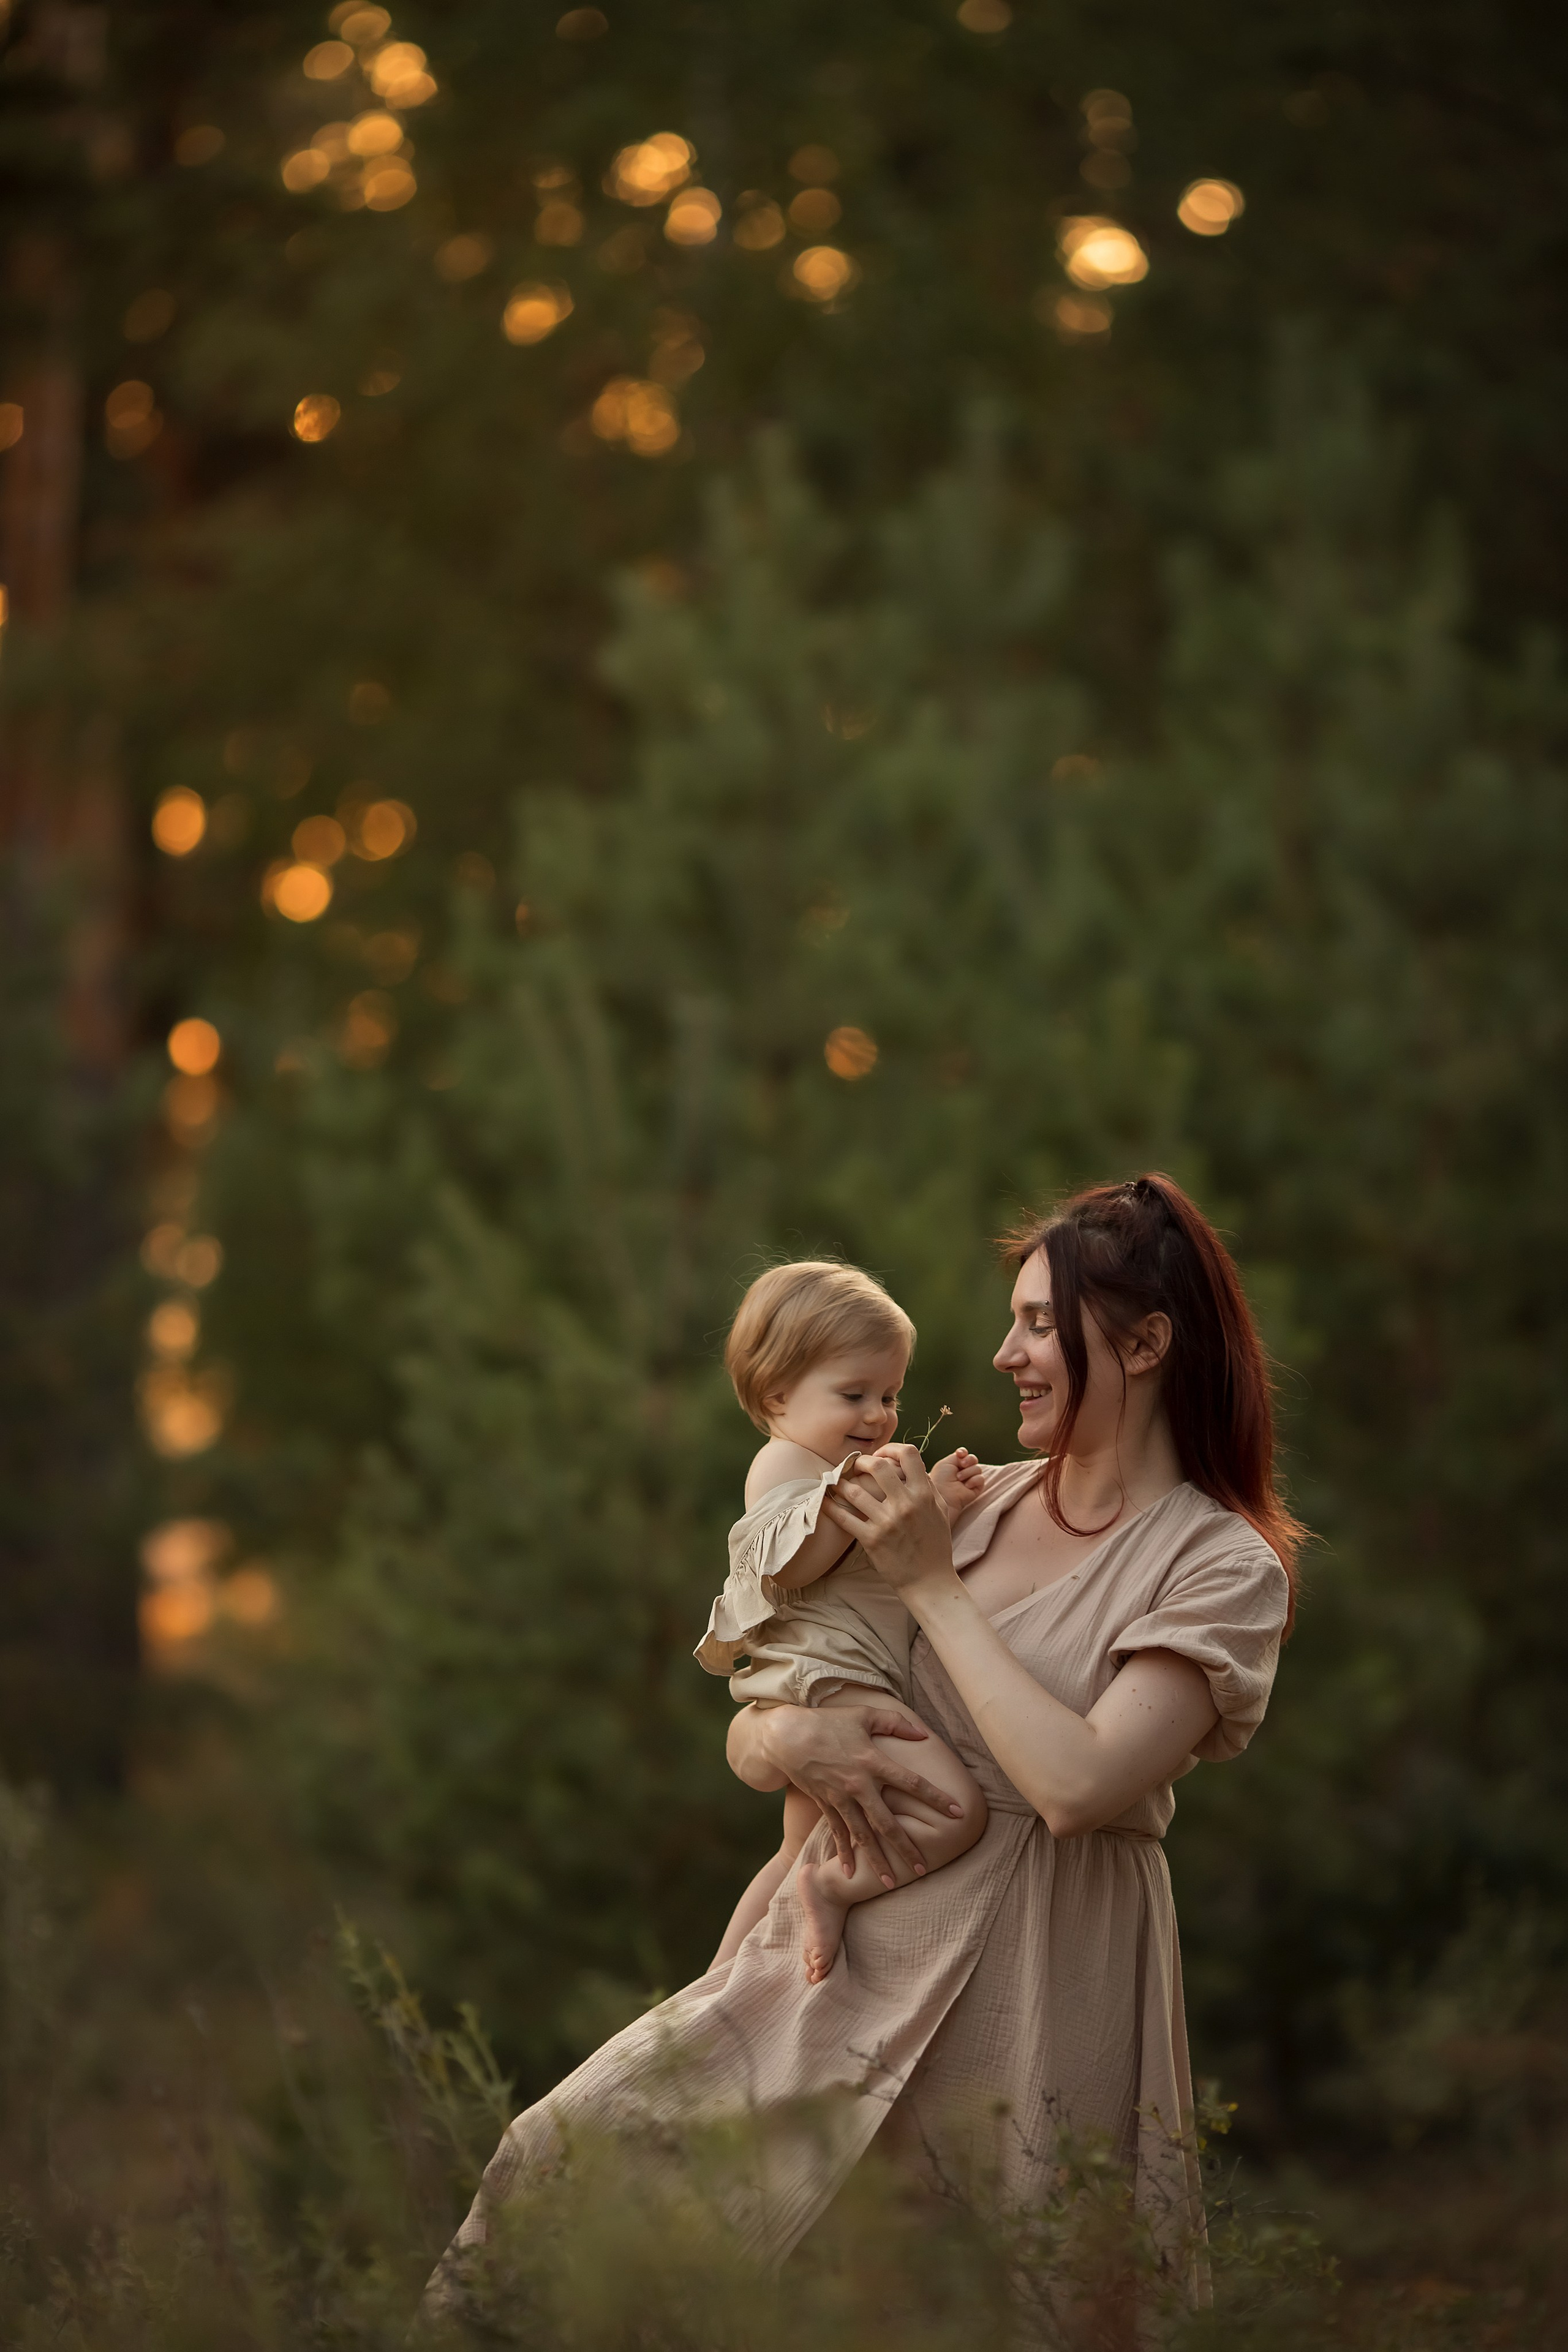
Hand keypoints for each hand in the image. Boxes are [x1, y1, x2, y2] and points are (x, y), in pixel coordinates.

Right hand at [741, 1704, 963, 1883]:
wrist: (786, 1736)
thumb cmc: (828, 1722)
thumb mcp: (863, 1715)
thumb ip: (895, 1722)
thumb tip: (923, 1733)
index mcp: (872, 1761)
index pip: (911, 1782)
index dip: (934, 1797)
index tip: (956, 1812)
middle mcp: (858, 1784)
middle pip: (886, 1822)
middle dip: (905, 1847)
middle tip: (922, 1868)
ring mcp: (840, 1798)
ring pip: (862, 1835)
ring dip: (876, 1861)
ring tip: (891, 1882)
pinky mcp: (824, 1804)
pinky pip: (836, 1833)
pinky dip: (842, 1854)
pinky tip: (849, 1874)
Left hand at [822, 1443, 958, 1600]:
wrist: (929, 1581)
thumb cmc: (935, 1546)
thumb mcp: (940, 1511)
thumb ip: (928, 1487)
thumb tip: (911, 1468)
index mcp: (923, 1495)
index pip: (909, 1454)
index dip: (892, 1448)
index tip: (882, 1454)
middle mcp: (905, 1505)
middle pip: (877, 1466)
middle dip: (861, 1461)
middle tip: (854, 1465)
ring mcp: (887, 1522)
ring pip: (854, 1491)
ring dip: (840, 1482)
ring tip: (835, 1480)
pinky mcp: (871, 1540)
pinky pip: (844, 1518)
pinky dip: (830, 1506)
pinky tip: (824, 1500)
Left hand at [928, 1446, 983, 1525]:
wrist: (943, 1494)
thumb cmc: (940, 1480)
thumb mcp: (946, 1462)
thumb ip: (957, 1456)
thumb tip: (963, 1452)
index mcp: (954, 1464)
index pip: (964, 1454)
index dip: (963, 1452)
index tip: (959, 1454)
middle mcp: (963, 1471)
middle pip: (973, 1459)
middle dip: (969, 1460)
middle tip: (962, 1464)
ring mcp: (970, 1479)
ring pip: (978, 1468)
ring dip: (968, 1472)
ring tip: (959, 1479)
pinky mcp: (976, 1488)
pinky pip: (981, 1478)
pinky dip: (973, 1481)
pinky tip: (966, 1486)